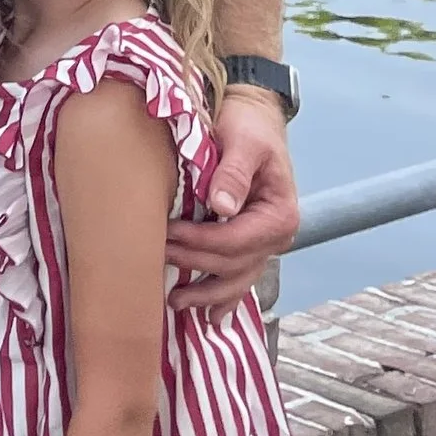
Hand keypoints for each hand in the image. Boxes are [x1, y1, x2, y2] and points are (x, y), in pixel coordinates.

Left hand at [165, 92, 296, 308]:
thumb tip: (222, 207)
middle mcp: (276, 236)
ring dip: (207, 295)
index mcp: (279, 215)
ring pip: (236, 279)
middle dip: (194, 265)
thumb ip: (233, 172)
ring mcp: (263, 243)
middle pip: (233, 264)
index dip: (200, 242)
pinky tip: (208, 316)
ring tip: (176, 302)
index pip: (236, 241)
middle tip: (155, 258)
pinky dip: (223, 296)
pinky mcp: (248, 242)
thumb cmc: (248, 125)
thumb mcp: (243, 140)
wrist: (253, 118)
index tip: (166, 234)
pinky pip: (238, 275)